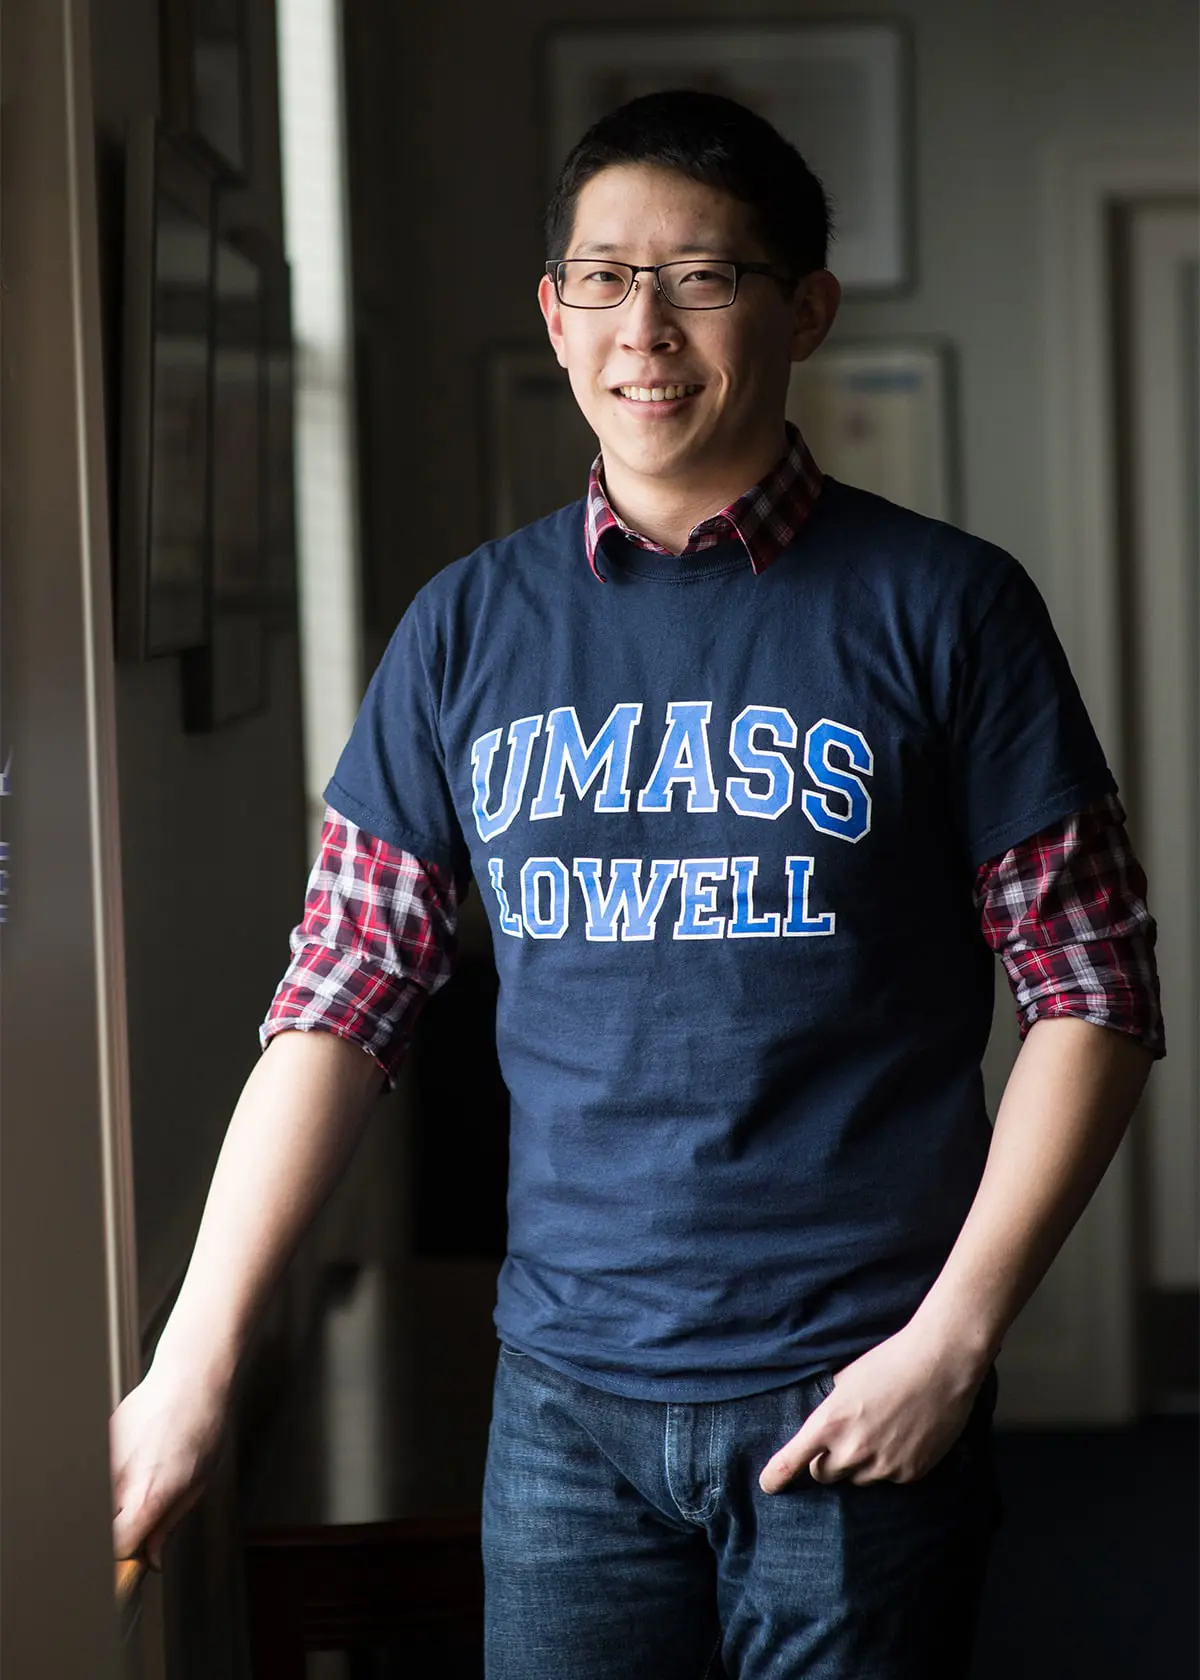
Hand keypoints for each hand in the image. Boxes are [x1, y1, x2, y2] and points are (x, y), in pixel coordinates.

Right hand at [110, 1362, 229, 1569]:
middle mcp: (122, 1480)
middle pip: (101, 1527)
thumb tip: (153, 1557)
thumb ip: (169, 1523)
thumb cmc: (202, 1424)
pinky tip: (136, 1456)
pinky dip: (111, 1474)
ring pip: (97, 1500)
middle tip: (138, 1520)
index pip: (118, 1547)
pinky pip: (98, 1470)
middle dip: (117, 1530)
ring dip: (113, 1501)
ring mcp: (107, 1458)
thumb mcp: (199, 1480)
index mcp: (150, 1495)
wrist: (190, 1377)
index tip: (135, 1553)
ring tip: (141, 1479)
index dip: (127, 1554)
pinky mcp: (100, 1440)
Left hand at [758, 1325, 984, 1492]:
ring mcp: (884, 1466)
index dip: (776, 1476)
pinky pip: (890, 1478)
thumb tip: (823, 1426)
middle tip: (844, 1437)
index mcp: (830, 1422)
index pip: (792, 1461)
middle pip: (824, 1475)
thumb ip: (831, 1408)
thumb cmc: (890, 1361)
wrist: (941, 1363)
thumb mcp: (846, 1379)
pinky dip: (891, 1464)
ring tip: (881, 1430)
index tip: (768, 1485)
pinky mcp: (911, 1473)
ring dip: (860, 1464)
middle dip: (827, 1461)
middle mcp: (853, 1450)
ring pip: (859, 1479)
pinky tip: (904, 1436)